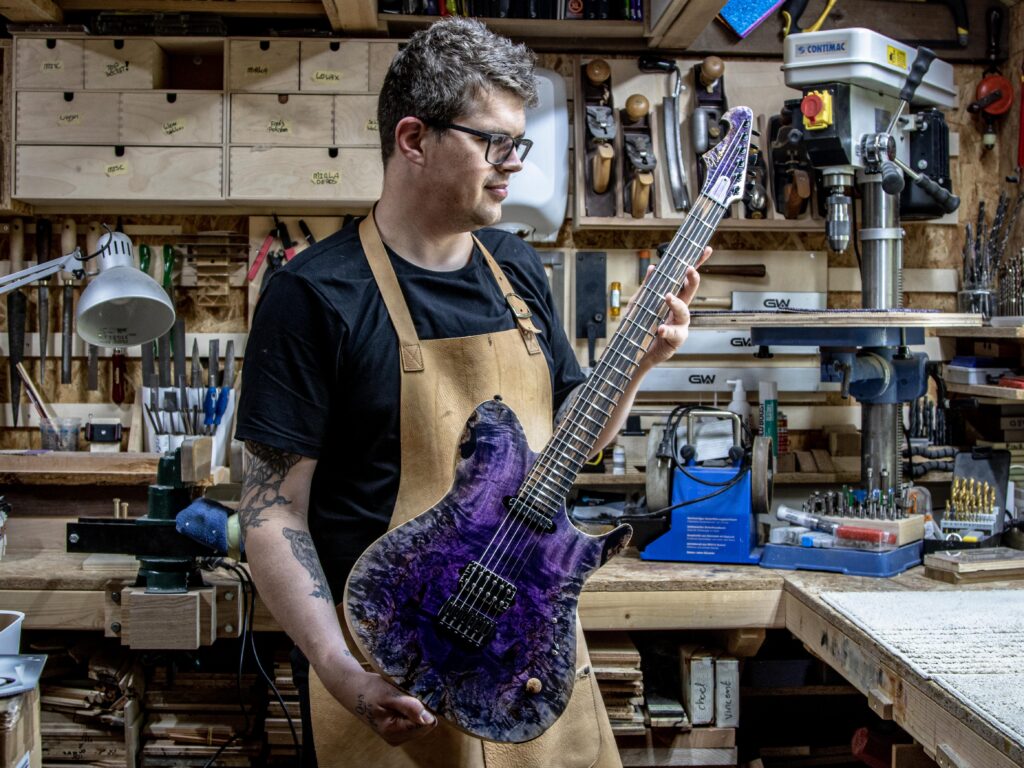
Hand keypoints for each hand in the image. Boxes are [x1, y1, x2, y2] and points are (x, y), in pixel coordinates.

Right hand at [324, 663, 436, 745]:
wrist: (354, 689)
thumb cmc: (370, 689)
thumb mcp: (388, 694)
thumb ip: (407, 706)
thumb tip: (428, 718)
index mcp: (393, 732)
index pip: (424, 724)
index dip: (425, 708)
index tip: (416, 694)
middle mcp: (397, 738)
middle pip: (425, 725)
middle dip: (422, 709)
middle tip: (408, 694)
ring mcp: (398, 736)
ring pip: (422, 723)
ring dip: (418, 709)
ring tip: (404, 697)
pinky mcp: (399, 730)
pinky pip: (416, 721)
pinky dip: (414, 710)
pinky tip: (403, 701)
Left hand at [637, 246, 711, 367]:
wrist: (633, 352)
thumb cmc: (639, 328)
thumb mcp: (639, 304)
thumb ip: (647, 287)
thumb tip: (652, 267)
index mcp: (673, 299)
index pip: (685, 279)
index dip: (696, 264)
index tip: (705, 250)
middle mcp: (678, 310)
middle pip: (690, 292)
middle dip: (692, 280)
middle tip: (690, 270)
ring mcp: (679, 325)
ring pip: (684, 312)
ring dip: (677, 303)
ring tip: (668, 297)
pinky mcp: (675, 340)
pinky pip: (674, 334)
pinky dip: (667, 330)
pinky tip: (661, 328)